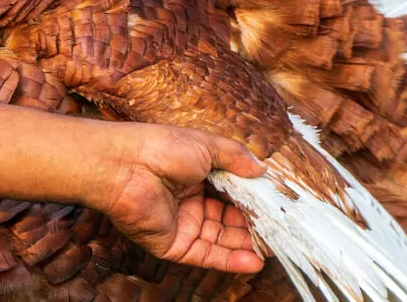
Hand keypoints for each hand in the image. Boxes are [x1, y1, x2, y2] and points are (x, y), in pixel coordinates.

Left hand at [95, 124, 267, 273]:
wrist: (125, 166)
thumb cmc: (161, 148)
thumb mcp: (206, 145)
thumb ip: (236, 157)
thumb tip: (263, 169)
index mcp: (195, 175)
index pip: (231, 193)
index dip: (253, 200)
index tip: (278, 208)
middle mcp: (190, 201)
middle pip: (229, 219)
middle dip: (254, 225)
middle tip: (280, 231)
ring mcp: (182, 224)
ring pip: (221, 240)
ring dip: (247, 245)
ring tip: (274, 248)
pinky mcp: (173, 245)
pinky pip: (206, 256)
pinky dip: (231, 260)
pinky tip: (254, 260)